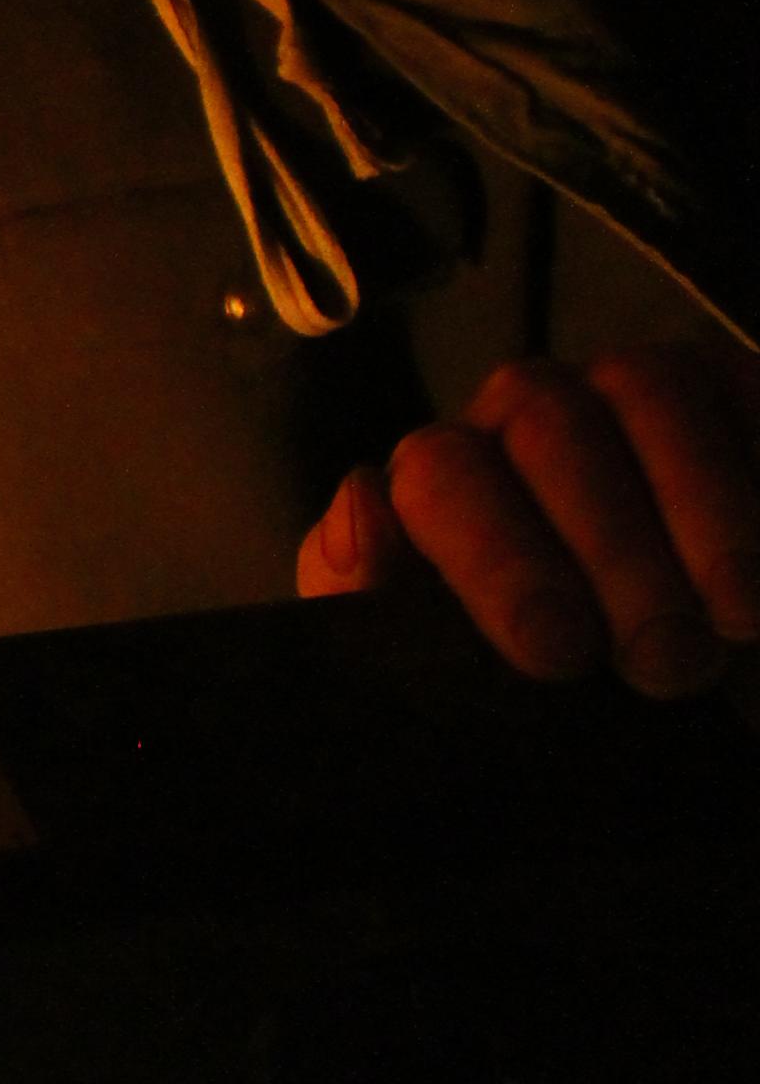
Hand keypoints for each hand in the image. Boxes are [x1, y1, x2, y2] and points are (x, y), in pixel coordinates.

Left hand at [297, 342, 759, 693]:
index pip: (438, 475)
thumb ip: (382, 602)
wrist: (675, 691)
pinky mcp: (730, 392)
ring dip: (697, 515)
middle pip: (546, 427)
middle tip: (663, 662)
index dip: (496, 559)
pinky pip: (735, 400)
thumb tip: (363, 505)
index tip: (555, 651)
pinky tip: (758, 585)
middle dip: (611, 551)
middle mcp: (529, 418)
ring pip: (647, 393)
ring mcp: (634, 390)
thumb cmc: (561, 693)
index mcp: (445, 481)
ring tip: (732, 622)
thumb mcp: (460, 680)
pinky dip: (753, 487)